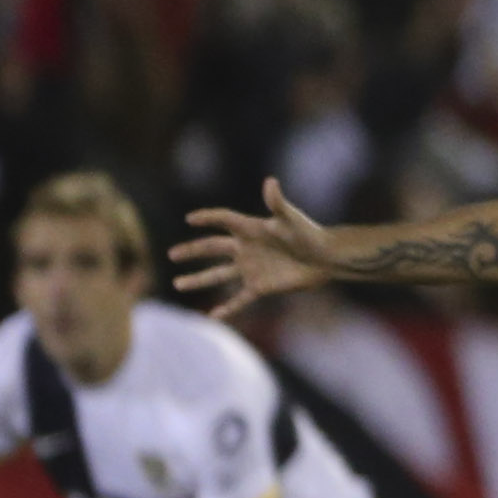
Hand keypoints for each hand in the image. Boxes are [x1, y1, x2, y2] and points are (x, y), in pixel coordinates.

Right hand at [172, 179, 339, 315]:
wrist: (326, 259)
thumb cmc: (309, 234)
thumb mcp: (291, 218)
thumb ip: (277, 202)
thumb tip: (270, 182)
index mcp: (250, 229)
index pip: (223, 220)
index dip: (208, 218)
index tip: (191, 219)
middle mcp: (245, 249)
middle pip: (212, 248)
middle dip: (192, 250)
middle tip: (172, 254)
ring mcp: (250, 269)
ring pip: (218, 275)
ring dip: (198, 280)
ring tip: (177, 284)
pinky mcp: (260, 287)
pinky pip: (239, 299)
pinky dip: (227, 309)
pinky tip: (211, 316)